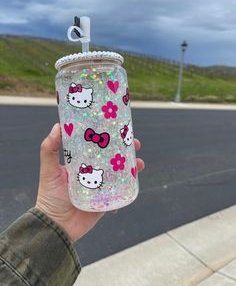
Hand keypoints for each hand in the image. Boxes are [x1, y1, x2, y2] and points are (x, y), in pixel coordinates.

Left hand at [36, 123, 144, 241]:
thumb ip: (49, 149)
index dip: (110, 138)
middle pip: (114, 159)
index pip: (98, 147)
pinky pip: (119, 195)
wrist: (55, 226)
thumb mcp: (49, 170)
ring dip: (133, 169)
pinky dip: (127, 190)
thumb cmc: (49, 196)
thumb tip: (58, 126)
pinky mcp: (106, 202)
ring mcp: (101, 188)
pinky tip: (133, 184)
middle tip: (135, 144)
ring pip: (121, 175)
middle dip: (127, 151)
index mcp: (82, 163)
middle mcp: (94, 174)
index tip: (120, 130)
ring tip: (140, 165)